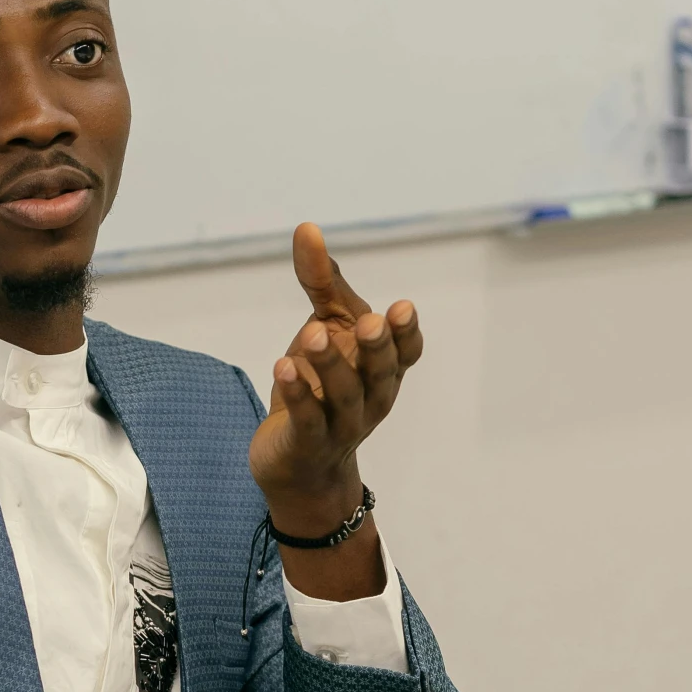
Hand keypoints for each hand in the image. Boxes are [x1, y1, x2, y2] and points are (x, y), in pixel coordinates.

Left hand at [248, 221, 420, 539]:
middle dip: (378, 348)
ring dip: (331, 366)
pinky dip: (298, 395)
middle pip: (381, 374)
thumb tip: (306, 227)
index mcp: (383, 370)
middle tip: (370, 322)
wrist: (296, 463)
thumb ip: (321, 282)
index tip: (402, 308)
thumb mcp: (325, 327)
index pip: (407, 354)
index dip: (407, 334)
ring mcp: (342, 426)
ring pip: (344, 397)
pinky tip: (283, 367)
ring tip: (312, 337)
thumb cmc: (318, 384)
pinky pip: (307, 420)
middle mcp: (371, 398)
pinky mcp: (306, 444)